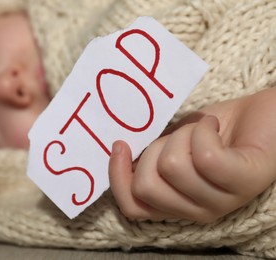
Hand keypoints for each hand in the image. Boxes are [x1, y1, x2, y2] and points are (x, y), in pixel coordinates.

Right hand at [109, 88, 275, 222]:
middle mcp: (197, 210)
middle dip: (154, 149)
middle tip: (178, 137)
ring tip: (202, 130)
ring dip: (183, 135)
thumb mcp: (170, 144)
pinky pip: (204, 156)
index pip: (133, 207)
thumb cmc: (212, 130)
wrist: (259, 115)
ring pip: (172, 166)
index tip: (120, 144)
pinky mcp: (245, 181)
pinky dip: (203, 130)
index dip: (117, 176)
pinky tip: (213, 126)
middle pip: (146, 186)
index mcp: (176, 204)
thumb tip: (118, 150)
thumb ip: (147, 155)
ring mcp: (222, 201)